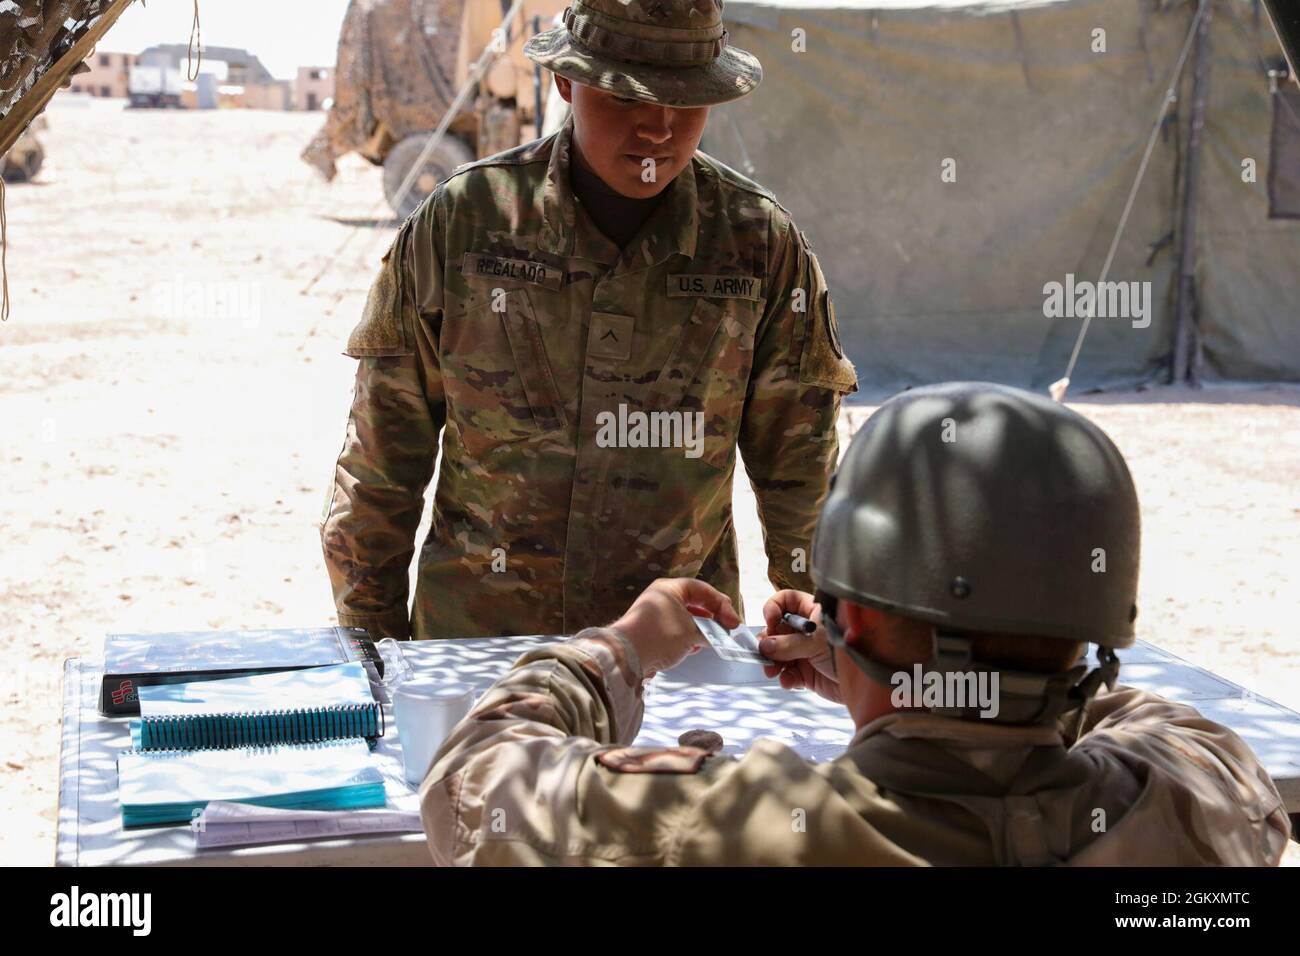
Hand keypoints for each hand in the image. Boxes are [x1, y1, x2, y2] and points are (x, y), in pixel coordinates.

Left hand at [610, 578, 740, 676]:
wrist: (627, 656)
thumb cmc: (661, 636)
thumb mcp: (692, 632)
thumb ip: (710, 631)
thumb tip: (719, 635)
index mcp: (670, 588)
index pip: (703, 590)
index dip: (722, 605)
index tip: (734, 623)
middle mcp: (662, 598)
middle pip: (695, 603)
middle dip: (713, 618)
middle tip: (727, 630)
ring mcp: (655, 615)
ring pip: (686, 619)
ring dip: (701, 629)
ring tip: (713, 640)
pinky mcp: (652, 631)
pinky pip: (676, 630)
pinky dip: (688, 638)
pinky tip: (695, 648)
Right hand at [757, 590, 841, 702]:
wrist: (868, 682)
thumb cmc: (848, 649)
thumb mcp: (817, 641)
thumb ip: (789, 644)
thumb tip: (764, 646)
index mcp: (811, 613)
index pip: (785, 601)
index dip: (773, 608)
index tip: (770, 621)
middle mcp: (805, 631)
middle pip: (776, 630)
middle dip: (767, 642)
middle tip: (762, 652)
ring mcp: (805, 652)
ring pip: (778, 654)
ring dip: (772, 663)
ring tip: (772, 671)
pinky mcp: (806, 673)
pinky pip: (788, 673)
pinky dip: (785, 678)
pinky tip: (788, 681)